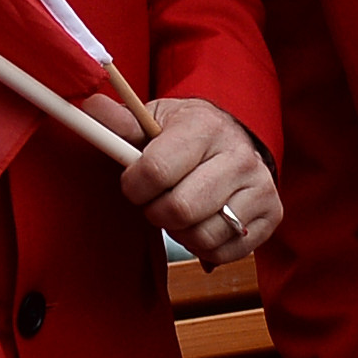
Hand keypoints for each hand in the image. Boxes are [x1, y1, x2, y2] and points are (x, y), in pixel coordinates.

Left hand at [123, 96, 278, 265]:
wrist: (234, 140)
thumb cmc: (185, 134)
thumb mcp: (152, 120)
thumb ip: (119, 122)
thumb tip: (85, 105)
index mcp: (205, 126)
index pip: (155, 171)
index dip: (133, 187)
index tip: (134, 184)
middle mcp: (240, 155)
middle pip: (179, 210)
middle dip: (156, 212)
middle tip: (157, 201)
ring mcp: (261, 186)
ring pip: (202, 236)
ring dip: (180, 232)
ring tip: (181, 211)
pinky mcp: (272, 214)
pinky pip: (225, 252)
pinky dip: (204, 247)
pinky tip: (203, 223)